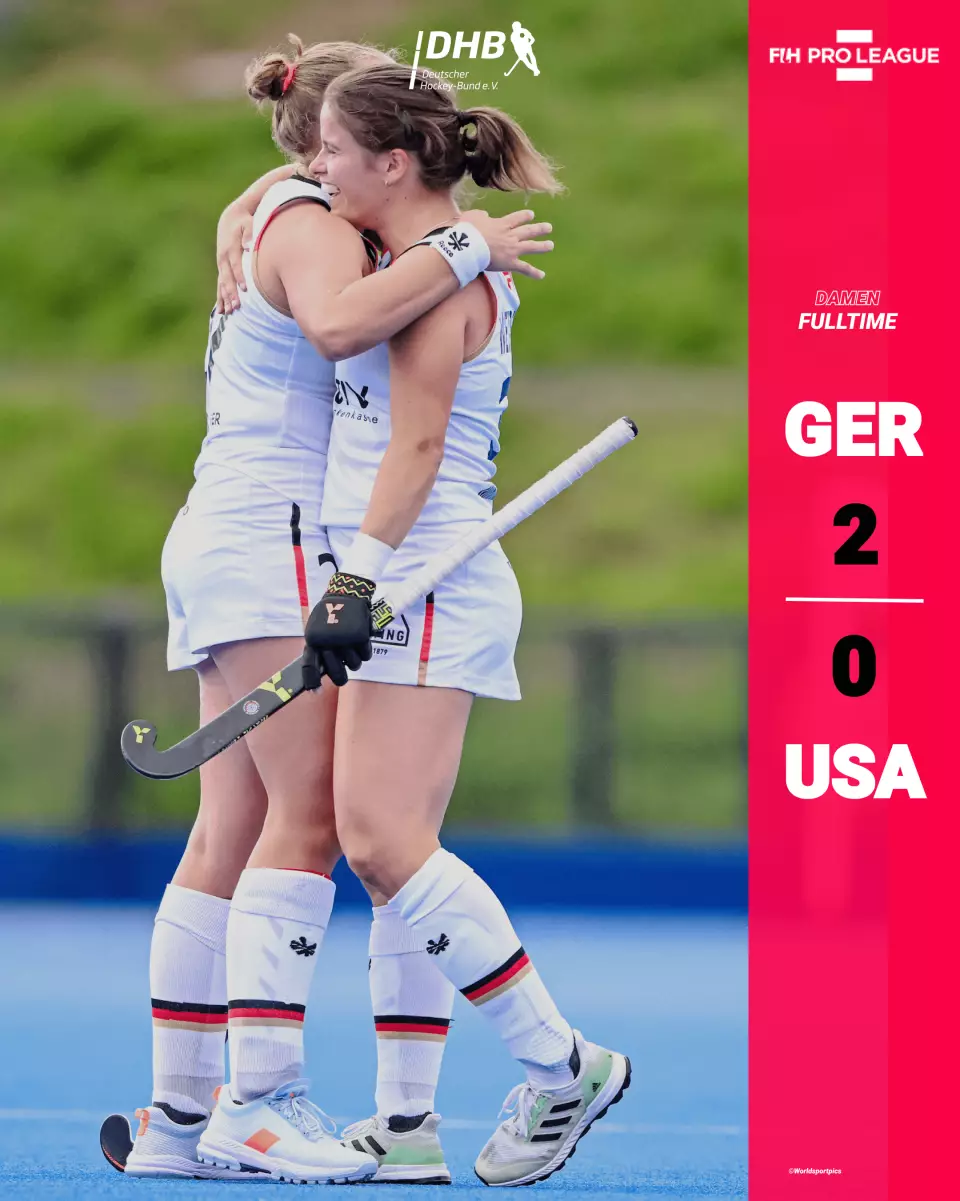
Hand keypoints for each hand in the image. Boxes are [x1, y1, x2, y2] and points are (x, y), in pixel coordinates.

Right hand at [215, 202, 252, 313]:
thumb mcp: (248, 223)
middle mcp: (223, 258)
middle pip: (227, 278)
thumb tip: (249, 246)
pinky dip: (220, 297)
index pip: (236, 265)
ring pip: (222, 284)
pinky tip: (221, 310)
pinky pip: (220, 285)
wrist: (231, 218)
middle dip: (231, 293)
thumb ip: (249, 234)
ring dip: (225, 298)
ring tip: (229, 312)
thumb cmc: (244, 222)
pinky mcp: (221, 268)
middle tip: (237, 306)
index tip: (245, 289)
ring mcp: (221, 264)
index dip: (240, 277)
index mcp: (230, 248)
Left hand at [303, 572, 374, 687]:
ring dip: (354, 661)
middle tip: (342, 678)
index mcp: (313, 640)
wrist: (347, 593)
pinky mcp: (361, 637)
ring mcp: (345, 640)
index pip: (309, 667)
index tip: (316, 693)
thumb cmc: (331, 612)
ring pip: (354, 665)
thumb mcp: (317, 628)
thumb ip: (317, 647)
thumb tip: (321, 670)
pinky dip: (365, 652)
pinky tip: (361, 642)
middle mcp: (328, 642)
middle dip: (340, 678)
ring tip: (352, 649)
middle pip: (336, 673)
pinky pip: (366, 655)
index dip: (312, 683)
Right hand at [462, 209, 553, 279]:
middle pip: (528, 230)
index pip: (517, 218)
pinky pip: (525, 268)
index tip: (531, 215)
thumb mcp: (473, 216)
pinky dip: (534, 272)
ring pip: (531, 246)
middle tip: (549, 228)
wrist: (469, 246)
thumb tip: (485, 216)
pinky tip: (542, 275)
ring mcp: (513, 249)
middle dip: (539, 229)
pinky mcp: (511, 263)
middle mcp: (511, 235)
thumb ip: (481, 215)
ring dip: (542, 246)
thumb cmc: (468, 230)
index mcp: (502, 224)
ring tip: (550, 246)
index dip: (525, 216)